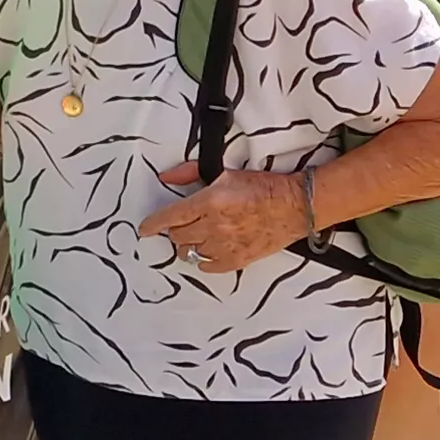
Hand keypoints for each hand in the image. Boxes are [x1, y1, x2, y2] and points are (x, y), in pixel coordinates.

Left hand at [139, 162, 317, 273]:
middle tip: (183, 224)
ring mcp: (225, 246)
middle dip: (175, 230)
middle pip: (177, 236)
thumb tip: (167, 177)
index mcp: (209, 202)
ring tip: (198, 236)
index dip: (152, 224)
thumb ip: (190, 173)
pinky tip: (209, 250)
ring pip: (190, 252)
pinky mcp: (237, 260)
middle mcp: (214, 226)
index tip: (145, 229)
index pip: (169, 217)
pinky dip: (204, 260)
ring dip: (188, 244)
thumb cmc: (264, 189)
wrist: (294, 207)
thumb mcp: (225, 173)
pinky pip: (207, 266)